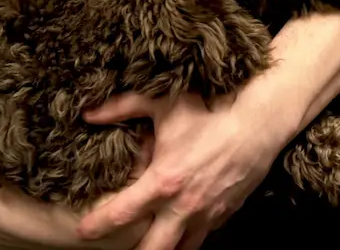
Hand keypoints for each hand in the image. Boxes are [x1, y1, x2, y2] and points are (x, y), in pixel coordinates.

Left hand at [77, 90, 283, 249]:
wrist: (257, 124)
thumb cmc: (208, 111)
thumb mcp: (163, 104)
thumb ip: (122, 107)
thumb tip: (90, 112)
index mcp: (163, 181)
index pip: (123, 213)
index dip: (99, 225)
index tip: (83, 231)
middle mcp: (182, 207)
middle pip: (153, 249)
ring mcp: (205, 215)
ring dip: (164, 249)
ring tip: (151, 245)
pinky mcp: (224, 215)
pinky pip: (202, 237)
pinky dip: (189, 238)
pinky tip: (181, 233)